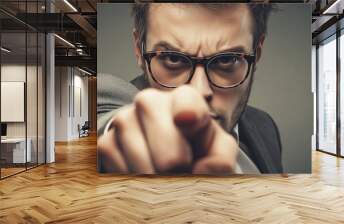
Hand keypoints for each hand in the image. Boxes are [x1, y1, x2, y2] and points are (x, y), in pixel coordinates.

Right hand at [98, 85, 237, 173]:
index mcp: (184, 99)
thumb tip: (202, 170)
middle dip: (178, 173)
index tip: (188, 123)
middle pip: (168, 153)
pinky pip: (122, 173)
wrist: (165, 152)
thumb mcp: (217, 150)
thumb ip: (220, 159)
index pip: (187, 104)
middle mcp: (150, 101)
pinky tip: (145, 174)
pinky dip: (136, 182)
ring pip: (144, 166)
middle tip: (182, 171)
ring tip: (165, 174)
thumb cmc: (195, 148)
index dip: (189, 114)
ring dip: (156, 181)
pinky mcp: (107, 141)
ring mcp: (125, 119)